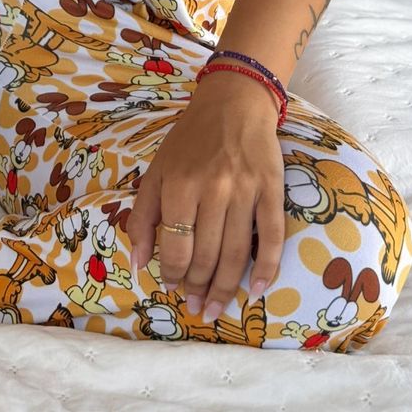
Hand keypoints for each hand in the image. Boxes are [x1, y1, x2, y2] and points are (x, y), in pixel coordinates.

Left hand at [126, 69, 285, 321]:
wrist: (234, 103)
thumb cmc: (190, 140)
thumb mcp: (157, 170)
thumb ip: (143, 216)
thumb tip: (138, 263)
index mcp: (180, 184)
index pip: (177, 246)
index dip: (172, 273)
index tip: (171, 288)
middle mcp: (214, 189)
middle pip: (207, 255)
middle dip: (197, 287)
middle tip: (194, 306)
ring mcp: (246, 190)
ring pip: (237, 253)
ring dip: (225, 288)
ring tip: (214, 308)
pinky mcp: (272, 190)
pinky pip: (272, 237)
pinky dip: (266, 270)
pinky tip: (255, 292)